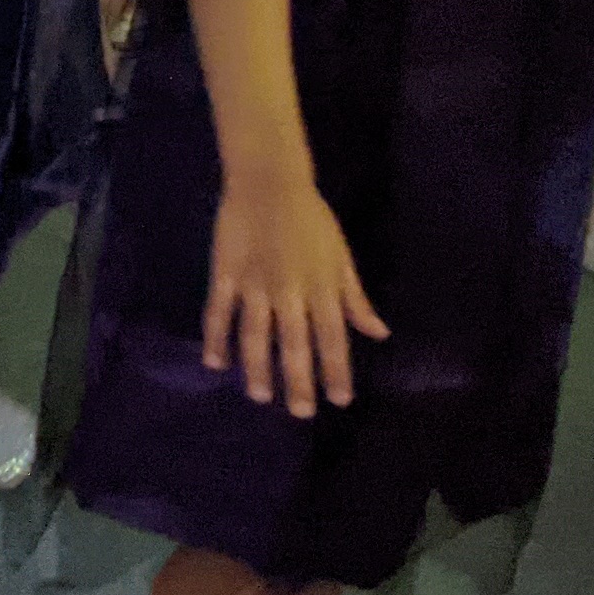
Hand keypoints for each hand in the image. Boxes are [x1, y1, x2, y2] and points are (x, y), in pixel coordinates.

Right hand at [202, 173, 388, 416]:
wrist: (268, 182)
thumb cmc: (312, 220)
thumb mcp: (341, 258)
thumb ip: (355, 298)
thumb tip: (378, 333)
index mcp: (322, 287)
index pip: (332, 338)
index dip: (336, 371)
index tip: (339, 400)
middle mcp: (290, 292)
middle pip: (293, 344)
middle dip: (298, 381)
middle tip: (300, 412)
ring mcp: (254, 284)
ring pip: (255, 334)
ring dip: (257, 367)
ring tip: (260, 396)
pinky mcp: (225, 273)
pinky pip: (219, 311)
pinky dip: (216, 338)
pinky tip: (215, 362)